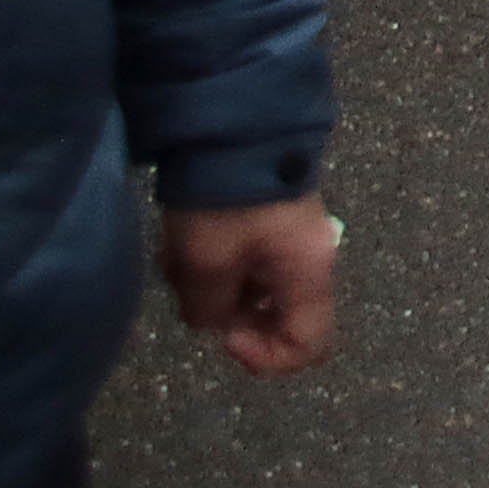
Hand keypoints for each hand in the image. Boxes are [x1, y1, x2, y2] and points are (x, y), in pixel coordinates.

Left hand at [157, 195, 336, 376]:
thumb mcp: (206, 265)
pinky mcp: (272, 223)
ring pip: (252, 291)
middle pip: (275, 318)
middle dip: (226, 314)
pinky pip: (246, 264)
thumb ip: (210, 311)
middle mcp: (309, 261)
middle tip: (190, 290)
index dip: (266, 358)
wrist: (235, 130)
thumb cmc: (228, 203)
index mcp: (308, 273)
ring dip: (212, 287)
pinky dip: (216, 265)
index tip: (226, 336)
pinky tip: (186, 243)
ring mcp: (291, 240)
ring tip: (178, 258)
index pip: (309, 345)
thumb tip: (216, 323)